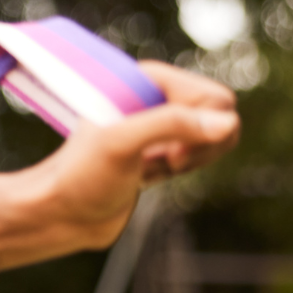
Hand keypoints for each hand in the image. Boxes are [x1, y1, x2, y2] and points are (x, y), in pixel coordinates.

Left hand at [27, 61, 239, 245]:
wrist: (63, 212)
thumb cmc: (82, 176)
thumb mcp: (121, 144)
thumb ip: (171, 125)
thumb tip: (228, 123)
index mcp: (146, 80)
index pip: (214, 99)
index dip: (201, 130)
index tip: (169, 154)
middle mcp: (156, 95)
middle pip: (220, 115)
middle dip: (199, 147)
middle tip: (163, 161)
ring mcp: (161, 121)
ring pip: (214, 135)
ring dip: (191, 160)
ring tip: (151, 168)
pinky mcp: (163, 146)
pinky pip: (201, 152)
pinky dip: (184, 169)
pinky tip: (150, 175)